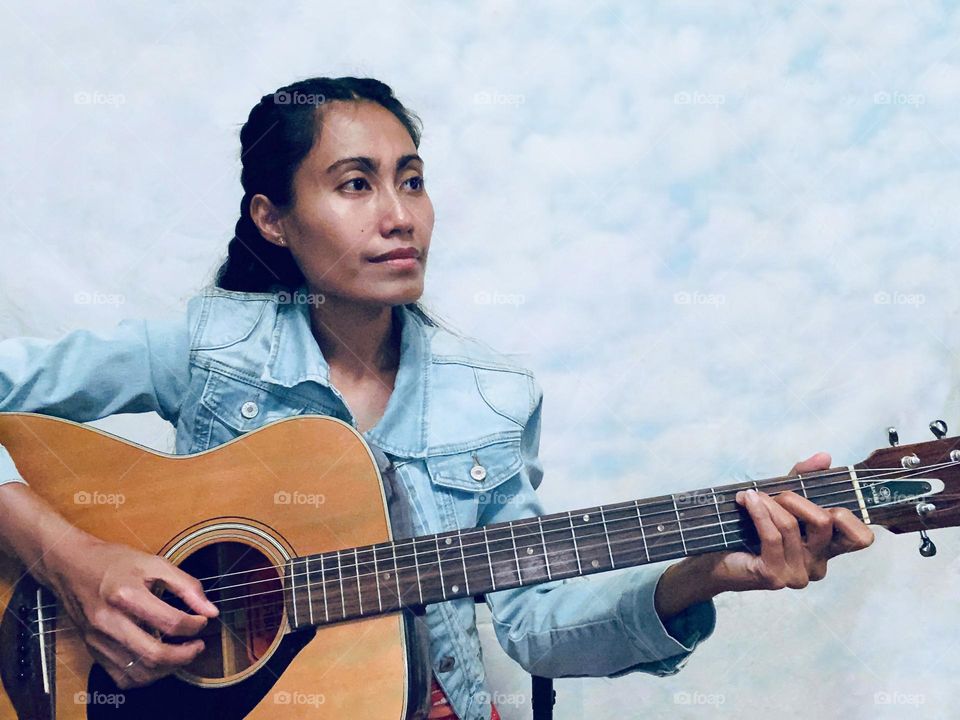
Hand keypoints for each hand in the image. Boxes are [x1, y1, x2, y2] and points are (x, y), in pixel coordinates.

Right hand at [43, 533, 218, 688]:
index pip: (170, 622)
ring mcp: (99, 639)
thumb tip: (210, 610)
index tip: (202, 621)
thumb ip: (186, 586)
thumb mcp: (154, 563)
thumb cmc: (114, 563)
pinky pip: (122, 677)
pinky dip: (145, 676)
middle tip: (197, 646)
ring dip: (168, 669)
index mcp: (126, 594)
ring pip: (139, 672)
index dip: (194, 625)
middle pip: (154, 654)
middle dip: (184, 655)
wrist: (72, 566)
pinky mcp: (93, 650)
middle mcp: (109, 621)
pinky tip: (157, 660)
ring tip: (181, 654)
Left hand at [708, 451, 874, 592]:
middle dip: (796, 498)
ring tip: (751, 495)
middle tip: (774, 493)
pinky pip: (772, 536)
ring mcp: (797, 574)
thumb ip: (805, 478)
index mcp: (826, 549)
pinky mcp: (774, 576)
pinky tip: (746, 501)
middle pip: (825, 522)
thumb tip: (825, 457)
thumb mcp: (782, 499)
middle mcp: (817, 565)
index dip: (850, 516)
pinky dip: (758, 512)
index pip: (861, 538)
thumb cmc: (752, 528)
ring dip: (769, 503)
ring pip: (792, 526)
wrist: (716, 557)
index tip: (823, 499)